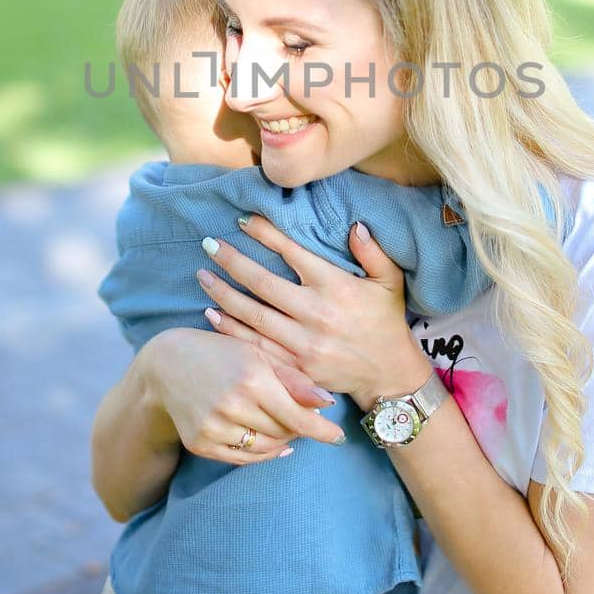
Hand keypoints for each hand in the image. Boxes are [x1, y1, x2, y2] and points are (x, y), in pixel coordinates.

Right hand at [141, 327, 345, 464]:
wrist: (168, 365)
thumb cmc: (221, 353)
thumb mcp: (259, 354)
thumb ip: (294, 380)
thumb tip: (327, 404)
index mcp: (252, 378)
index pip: (298, 416)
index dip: (322, 430)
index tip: (339, 437)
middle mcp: (232, 405)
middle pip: (284, 432)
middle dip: (298, 427)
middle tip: (301, 416)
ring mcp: (213, 427)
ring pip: (265, 449)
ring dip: (281, 441)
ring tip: (283, 425)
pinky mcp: (200, 444)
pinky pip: (242, 459)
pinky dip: (261, 453)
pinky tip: (269, 442)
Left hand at [196, 218, 431, 411]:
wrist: (389, 373)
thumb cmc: (386, 321)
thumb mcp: (390, 281)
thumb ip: (373, 252)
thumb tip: (355, 226)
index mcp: (336, 287)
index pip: (293, 254)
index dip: (265, 234)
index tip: (242, 221)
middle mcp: (316, 315)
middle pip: (262, 285)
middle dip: (231, 263)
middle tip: (208, 245)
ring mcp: (304, 345)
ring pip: (253, 317)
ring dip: (223, 295)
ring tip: (202, 276)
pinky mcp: (295, 369)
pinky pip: (255, 348)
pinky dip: (230, 332)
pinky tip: (211, 315)